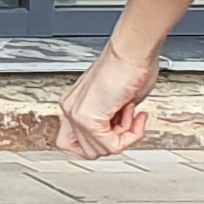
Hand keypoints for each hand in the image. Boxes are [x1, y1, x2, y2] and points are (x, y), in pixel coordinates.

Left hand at [56, 44, 159, 158]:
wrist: (132, 52)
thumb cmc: (130, 67)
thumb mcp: (120, 102)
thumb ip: (113, 120)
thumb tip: (118, 133)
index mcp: (74, 104)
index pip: (77, 142)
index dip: (104, 140)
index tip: (122, 128)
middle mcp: (69, 109)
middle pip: (86, 150)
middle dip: (114, 142)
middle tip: (128, 124)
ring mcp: (75, 114)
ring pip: (98, 150)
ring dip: (124, 137)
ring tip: (131, 113)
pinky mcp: (87, 117)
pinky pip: (110, 145)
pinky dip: (130, 135)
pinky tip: (134, 113)